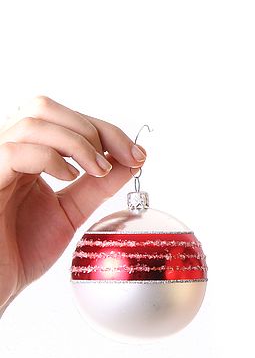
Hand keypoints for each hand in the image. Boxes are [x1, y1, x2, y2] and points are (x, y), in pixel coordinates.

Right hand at [0, 96, 145, 313]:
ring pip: (33, 121)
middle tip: (120, 159)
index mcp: (24, 155)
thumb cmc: (19, 250)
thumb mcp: (69, 213)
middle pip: (45, 107)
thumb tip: (131, 161)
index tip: (137, 154)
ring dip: (78, 142)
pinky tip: (68, 177)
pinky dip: (50, 157)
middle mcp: (4, 151)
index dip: (104, 129)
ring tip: (97, 170)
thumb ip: (96, 185)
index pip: (62, 119)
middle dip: (93, 128)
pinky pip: (13, 150)